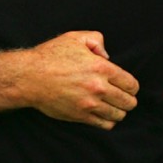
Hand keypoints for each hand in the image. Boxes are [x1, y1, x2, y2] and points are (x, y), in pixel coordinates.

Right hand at [21, 31, 138, 129]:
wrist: (29, 77)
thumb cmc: (50, 55)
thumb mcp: (75, 37)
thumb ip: (96, 40)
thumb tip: (106, 56)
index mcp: (101, 67)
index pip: (130, 84)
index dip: (132, 86)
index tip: (128, 86)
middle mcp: (98, 87)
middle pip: (128, 102)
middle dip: (129, 100)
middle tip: (123, 97)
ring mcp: (90, 104)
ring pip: (118, 115)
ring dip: (119, 111)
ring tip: (114, 106)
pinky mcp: (80, 116)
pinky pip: (104, 124)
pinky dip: (108, 121)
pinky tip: (104, 114)